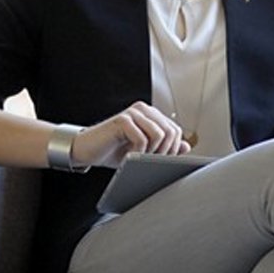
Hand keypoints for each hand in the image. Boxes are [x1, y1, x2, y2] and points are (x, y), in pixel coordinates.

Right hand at [73, 102, 188, 168]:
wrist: (87, 150)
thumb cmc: (113, 151)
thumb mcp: (143, 152)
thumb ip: (164, 147)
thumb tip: (186, 146)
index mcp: (151, 115)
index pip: (176, 130)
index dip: (173, 149)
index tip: (160, 162)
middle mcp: (144, 110)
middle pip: (171, 132)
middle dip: (165, 152)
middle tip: (150, 162)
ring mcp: (133, 113)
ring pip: (160, 134)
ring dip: (152, 152)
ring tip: (139, 159)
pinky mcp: (122, 120)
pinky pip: (142, 138)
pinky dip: (138, 152)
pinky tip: (128, 156)